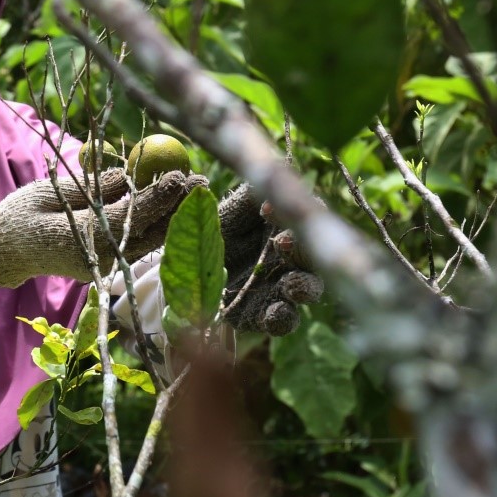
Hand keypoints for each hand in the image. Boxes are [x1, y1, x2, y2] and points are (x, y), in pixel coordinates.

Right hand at [0, 169, 206, 287]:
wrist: (6, 249)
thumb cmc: (23, 214)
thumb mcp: (55, 192)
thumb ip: (94, 187)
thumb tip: (132, 174)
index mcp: (85, 237)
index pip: (132, 215)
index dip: (158, 195)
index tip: (179, 174)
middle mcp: (101, 257)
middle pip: (151, 231)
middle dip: (178, 206)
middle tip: (201, 180)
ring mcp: (105, 265)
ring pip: (150, 241)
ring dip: (174, 217)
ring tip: (194, 190)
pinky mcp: (106, 265)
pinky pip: (139, 244)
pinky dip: (158, 225)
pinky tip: (172, 206)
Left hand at [219, 184, 323, 335]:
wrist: (182, 264)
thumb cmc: (212, 229)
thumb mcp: (228, 209)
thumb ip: (250, 196)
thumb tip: (273, 176)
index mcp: (286, 228)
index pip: (309, 219)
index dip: (300, 215)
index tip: (269, 212)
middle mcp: (291, 258)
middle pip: (314, 256)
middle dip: (304, 252)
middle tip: (282, 244)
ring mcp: (280, 288)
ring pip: (308, 290)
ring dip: (304, 287)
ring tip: (291, 285)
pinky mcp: (263, 315)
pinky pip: (282, 321)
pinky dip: (282, 319)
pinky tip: (276, 312)